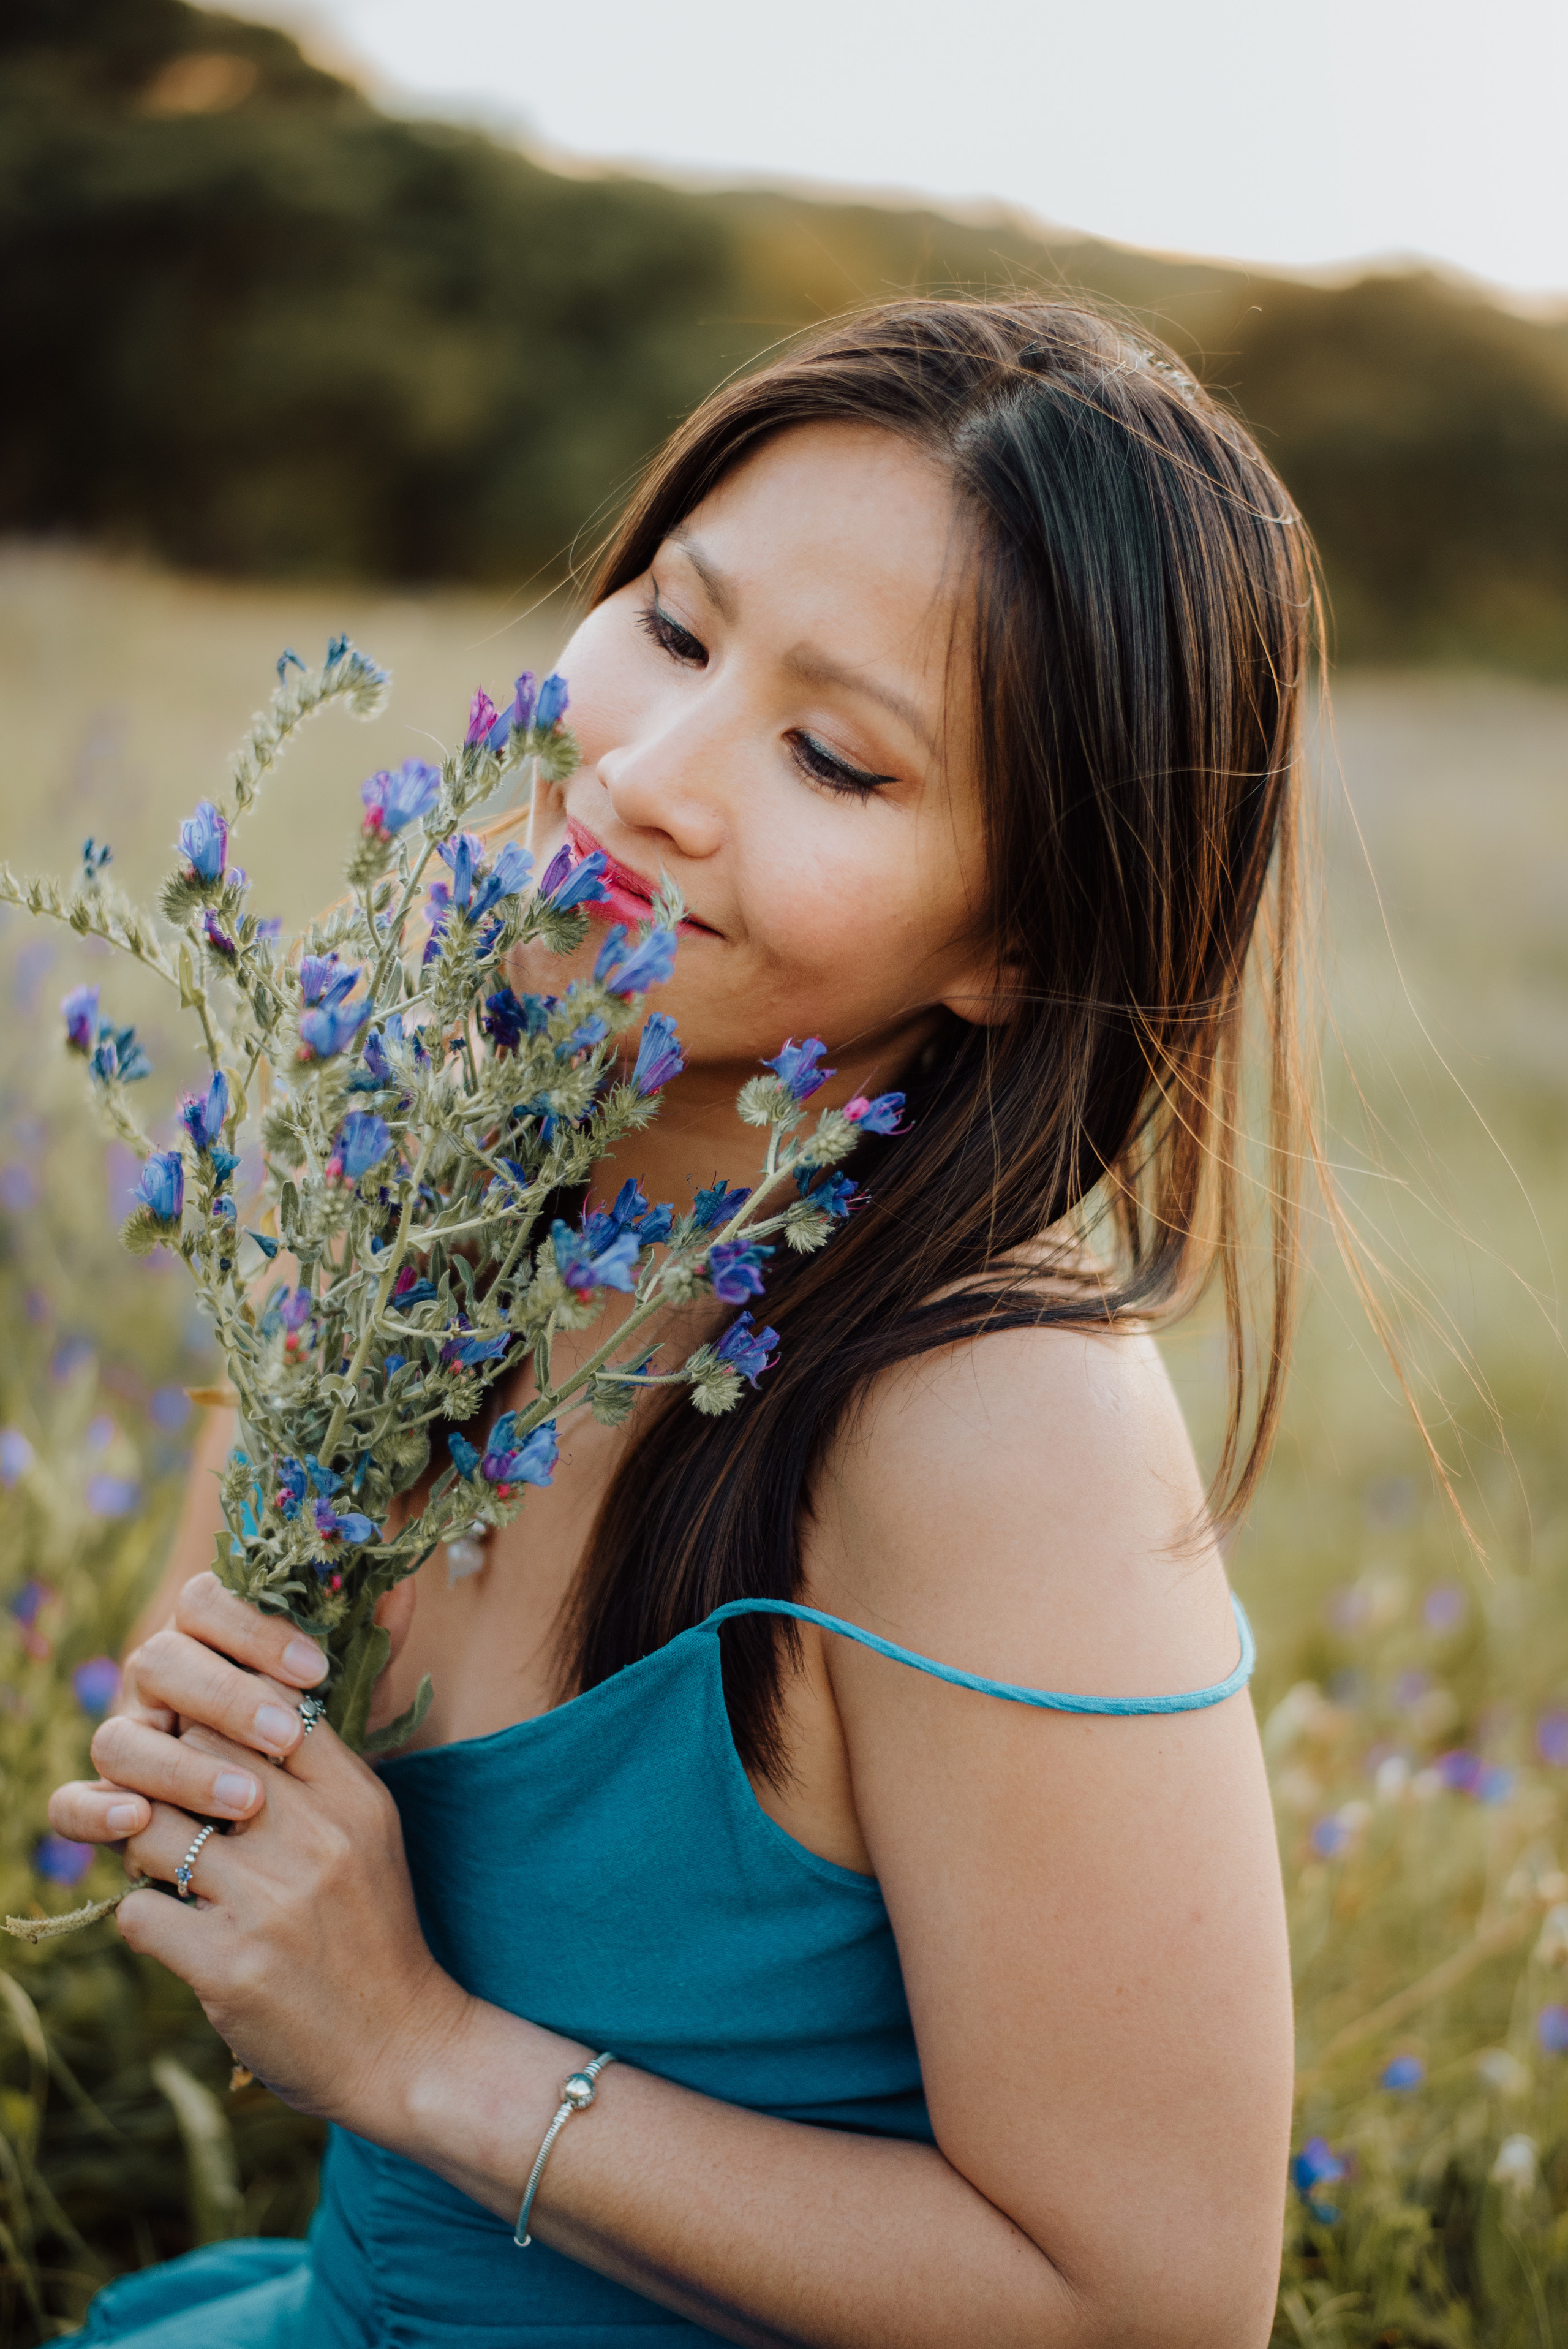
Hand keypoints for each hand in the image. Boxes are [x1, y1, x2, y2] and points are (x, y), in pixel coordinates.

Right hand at [47, 1570, 416, 1846]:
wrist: (286, 1857)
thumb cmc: (314, 1761)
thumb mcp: (351, 1709)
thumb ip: (371, 1650)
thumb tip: (404, 1587)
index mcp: (206, 1643)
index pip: (205, 1601)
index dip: (254, 1628)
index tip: (316, 1669)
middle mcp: (157, 1685)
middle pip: (160, 1660)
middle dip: (226, 1697)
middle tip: (288, 1737)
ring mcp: (125, 1745)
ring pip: (118, 1737)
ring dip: (180, 1766)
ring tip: (249, 1799)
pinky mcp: (101, 1808)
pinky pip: (70, 1804)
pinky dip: (95, 1811)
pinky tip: (138, 1822)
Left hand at [113, 1711, 467, 2129]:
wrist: (401, 2049)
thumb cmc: (374, 1933)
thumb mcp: (369, 1835)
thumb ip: (315, 1775)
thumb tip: (231, 1718)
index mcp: (354, 1797)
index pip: (265, 1705)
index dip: (220, 1717)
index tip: (207, 1748)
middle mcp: (315, 1837)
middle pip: (197, 1753)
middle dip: (169, 1779)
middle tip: (170, 1812)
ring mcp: (270, 1902)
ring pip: (150, 1829)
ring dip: (142, 1851)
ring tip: (163, 1873)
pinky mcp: (229, 1966)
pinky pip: (137, 1913)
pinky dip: (143, 1921)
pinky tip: (172, 1932)